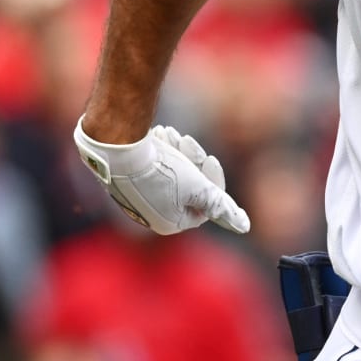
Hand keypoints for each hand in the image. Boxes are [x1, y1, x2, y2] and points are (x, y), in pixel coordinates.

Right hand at [73, 117, 250, 234]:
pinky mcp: (125, 180)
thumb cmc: (160, 170)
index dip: (212, 180)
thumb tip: (244, 226)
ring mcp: (136, 198)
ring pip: (172, 172)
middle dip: (191, 162)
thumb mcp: (199, 187)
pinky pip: (152, 166)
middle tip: (187, 140)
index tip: (210, 158)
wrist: (116, 148)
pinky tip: (157, 136)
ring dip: (176, 152)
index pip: (206, 204)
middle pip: (189, 187)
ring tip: (168, 134)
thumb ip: (221, 206)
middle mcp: (152, 215)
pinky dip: (160, 150)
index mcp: (170, 223)